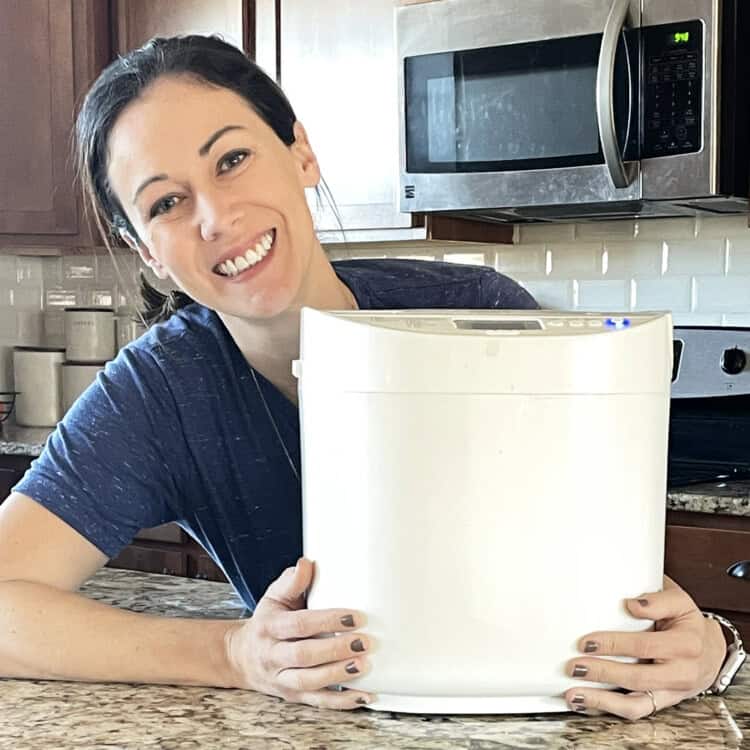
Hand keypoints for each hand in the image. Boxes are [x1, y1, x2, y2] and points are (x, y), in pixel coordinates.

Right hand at [224, 557, 373, 708]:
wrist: (241, 657)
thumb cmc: (266, 622)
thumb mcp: (273, 597)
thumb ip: (291, 581)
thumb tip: (307, 563)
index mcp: (270, 627)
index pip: (300, 624)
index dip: (328, 621)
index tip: (356, 617)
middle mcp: (273, 656)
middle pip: (305, 656)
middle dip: (336, 650)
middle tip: (365, 641)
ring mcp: (282, 679)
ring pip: (310, 682)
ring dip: (339, 676)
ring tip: (364, 665)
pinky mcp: (293, 696)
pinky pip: (318, 702)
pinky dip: (342, 702)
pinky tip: (364, 695)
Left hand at [563, 576, 726, 719]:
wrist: (710, 651)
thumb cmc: (688, 624)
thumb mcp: (680, 603)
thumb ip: (658, 600)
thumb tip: (632, 604)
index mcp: (685, 644)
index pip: (645, 646)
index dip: (614, 644)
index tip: (588, 642)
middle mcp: (680, 673)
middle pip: (637, 677)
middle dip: (602, 673)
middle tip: (575, 666)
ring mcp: (670, 692)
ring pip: (636, 704)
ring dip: (602, 700)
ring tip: (574, 694)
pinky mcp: (660, 703)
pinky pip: (635, 711)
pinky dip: (608, 708)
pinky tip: (586, 702)